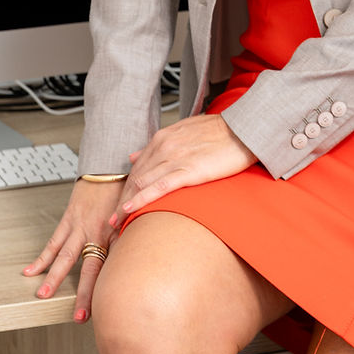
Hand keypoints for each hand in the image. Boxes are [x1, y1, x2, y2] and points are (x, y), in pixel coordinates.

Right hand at [22, 179, 124, 322]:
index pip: (113, 270)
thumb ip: (132, 239)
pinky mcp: (68, 220)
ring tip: (43, 294)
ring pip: (65, 257)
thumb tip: (136, 262)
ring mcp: (81, 228)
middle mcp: (97, 234)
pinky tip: (31, 270)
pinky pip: (53, 241)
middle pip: (90, 269)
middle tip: (79, 316)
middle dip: (85, 294)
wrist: (110, 167)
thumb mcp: (135, 218)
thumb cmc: (125, 193)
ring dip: (54, 277)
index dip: (110, 291)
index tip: (108, 313)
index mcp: (117, 236)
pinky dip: (42, 256)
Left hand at [114, 113, 255, 221]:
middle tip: (110, 221)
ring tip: (115, 223)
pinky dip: (141, 199)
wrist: (243, 130)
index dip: (126, 187)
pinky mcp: (188, 170)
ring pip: (142, 184)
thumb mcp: (184, 131)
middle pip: (136, 178)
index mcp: (163, 138)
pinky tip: (130, 211)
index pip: (138, 167)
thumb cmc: (219, 131)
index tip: (119, 204)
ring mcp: (174, 158)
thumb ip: (159, 144)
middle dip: (121, 200)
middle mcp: (163, 146)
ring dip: (126, 205)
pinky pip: (159, 187)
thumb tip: (134, 154)